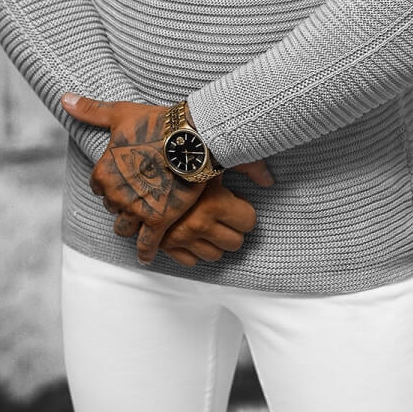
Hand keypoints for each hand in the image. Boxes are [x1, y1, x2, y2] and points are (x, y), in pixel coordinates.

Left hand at [60, 94, 204, 264]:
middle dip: (122, 202)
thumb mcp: (120, 114)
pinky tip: (145, 255)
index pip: (98, 187)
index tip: (125, 178)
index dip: (111, 182)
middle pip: (112, 207)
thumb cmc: (156, 123)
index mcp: (102, 172)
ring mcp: (135, 210)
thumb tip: (65, 99)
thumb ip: (91, 111)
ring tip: (142, 220)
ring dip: (131, 224)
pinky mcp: (157, 221)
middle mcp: (114, 195)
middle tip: (140, 193)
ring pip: (124, 227)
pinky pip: (147, 244)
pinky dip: (145, 251)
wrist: (189, 137)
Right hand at [116, 161, 274, 265]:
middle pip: (234, 243)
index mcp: (215, 203)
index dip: (245, 210)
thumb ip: (249, 164)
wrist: (144, 151)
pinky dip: (190, 251)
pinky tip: (191, 235)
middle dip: (233, 229)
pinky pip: (186, 260)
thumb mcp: (217, 154)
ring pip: (212, 255)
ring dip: (213, 242)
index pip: (249, 222)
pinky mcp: (162, 242)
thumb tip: (268, 179)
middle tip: (226, 215)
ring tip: (209, 224)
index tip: (238, 203)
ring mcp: (179, 236)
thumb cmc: (182, 150)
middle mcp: (198, 224)